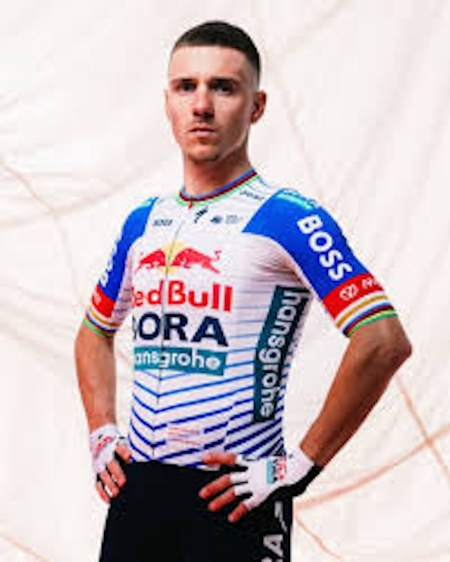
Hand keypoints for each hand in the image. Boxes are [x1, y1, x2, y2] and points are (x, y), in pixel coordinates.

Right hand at [89, 424, 131, 502]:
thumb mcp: (123, 443)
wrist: (100, 440)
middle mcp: (106, 455)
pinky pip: (98, 484)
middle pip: (111, 464)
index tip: (129, 457)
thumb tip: (146, 457)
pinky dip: (102, 493)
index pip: (119, 448)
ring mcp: (100, 465)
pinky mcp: (96, 473)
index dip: (124, 452)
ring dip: (110, 484)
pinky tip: (109, 499)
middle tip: (123, 482)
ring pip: (104, 475)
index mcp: (114, 446)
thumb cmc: (117, 445)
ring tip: (116, 493)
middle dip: (117, 473)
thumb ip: (131, 450)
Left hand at [199, 449, 319, 522]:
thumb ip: (269, 468)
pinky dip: (239, 510)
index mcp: (253, 462)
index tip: (204, 457)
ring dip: (221, 500)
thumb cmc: (291, 464)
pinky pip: (248, 504)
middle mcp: (252, 472)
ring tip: (211, 507)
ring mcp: (256, 483)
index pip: (230, 458)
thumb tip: (271, 472)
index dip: (216, 457)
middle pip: (228, 479)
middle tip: (202, 493)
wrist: (298, 467)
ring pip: (234, 492)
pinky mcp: (263, 494)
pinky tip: (232, 517)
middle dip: (214, 486)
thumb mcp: (275, 462)